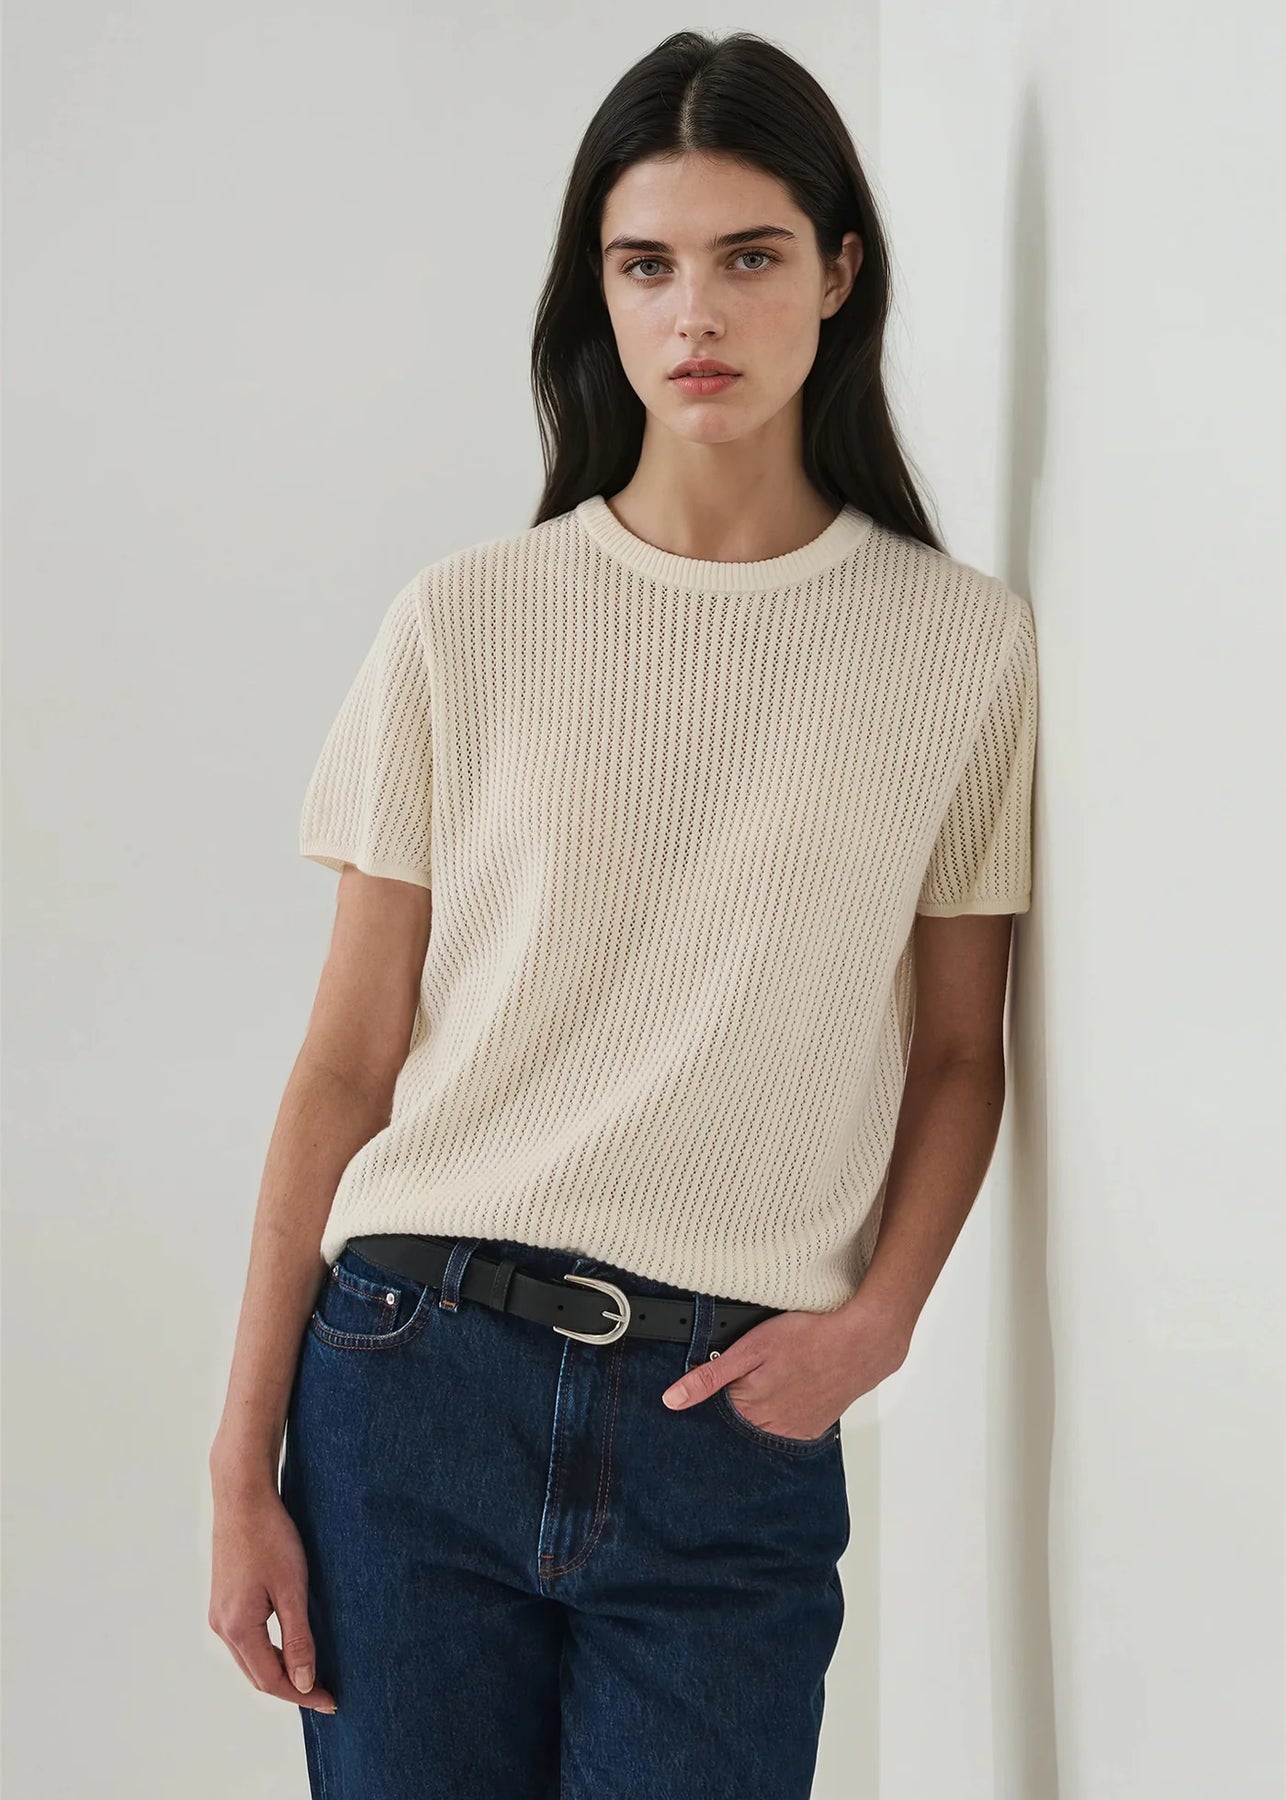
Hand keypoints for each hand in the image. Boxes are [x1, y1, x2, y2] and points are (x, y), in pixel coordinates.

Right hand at [208, 1479, 337, 1714]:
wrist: (243, 1497)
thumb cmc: (270, 1537)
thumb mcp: (292, 1589)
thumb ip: (297, 1639)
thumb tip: (304, 1682)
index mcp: (237, 1628)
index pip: (271, 1681)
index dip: (302, 1695)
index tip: (331, 1701)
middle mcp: (221, 1627)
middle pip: (257, 1675)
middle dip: (291, 1688)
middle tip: (325, 1693)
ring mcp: (218, 1613)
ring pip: (250, 1659)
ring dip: (278, 1671)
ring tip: (311, 1674)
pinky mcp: (223, 1600)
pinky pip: (245, 1640)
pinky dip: (267, 1652)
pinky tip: (287, 1646)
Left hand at [659, 1296, 909, 1438]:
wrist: (864, 1340)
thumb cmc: (808, 1337)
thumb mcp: (750, 1349)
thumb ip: (709, 1377)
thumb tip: (672, 1401)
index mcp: (751, 1411)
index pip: (717, 1416)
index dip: (715, 1394)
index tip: (724, 1379)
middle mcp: (774, 1430)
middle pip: (741, 1423)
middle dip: (739, 1403)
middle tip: (758, 1372)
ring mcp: (798, 1430)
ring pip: (766, 1426)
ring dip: (763, 1409)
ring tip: (777, 1377)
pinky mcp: (817, 1425)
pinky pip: (791, 1425)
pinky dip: (786, 1410)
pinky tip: (793, 1387)